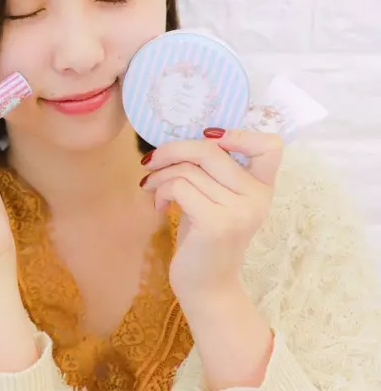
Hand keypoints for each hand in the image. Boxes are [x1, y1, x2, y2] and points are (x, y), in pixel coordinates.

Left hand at [140, 129, 282, 301]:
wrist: (208, 288)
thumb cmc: (206, 238)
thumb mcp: (216, 199)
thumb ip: (212, 171)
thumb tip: (176, 138)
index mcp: (262, 187)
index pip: (271, 146)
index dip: (239, 134)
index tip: (208, 138)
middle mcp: (258, 197)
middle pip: (210, 149)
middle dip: (173, 149)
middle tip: (151, 160)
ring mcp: (239, 211)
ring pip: (188, 168)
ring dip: (160, 175)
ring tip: (152, 188)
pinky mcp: (216, 223)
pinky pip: (179, 186)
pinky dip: (161, 190)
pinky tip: (159, 205)